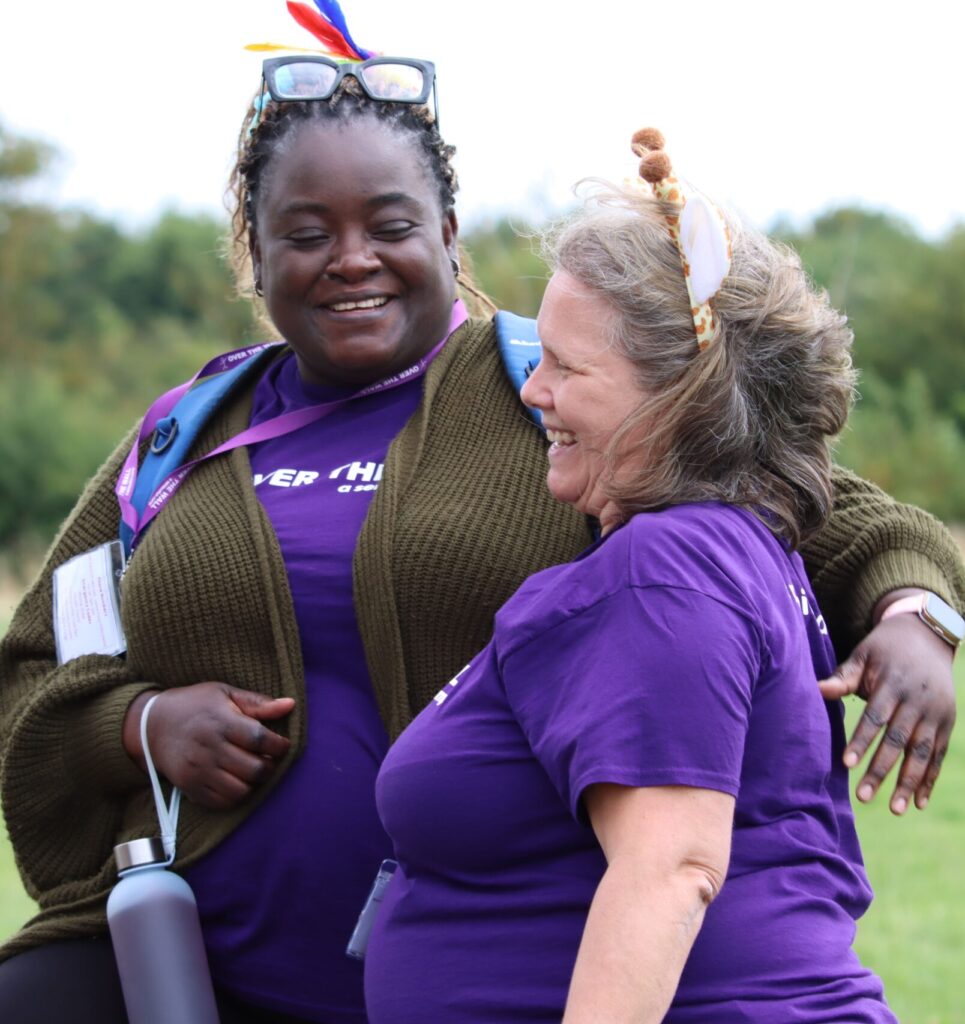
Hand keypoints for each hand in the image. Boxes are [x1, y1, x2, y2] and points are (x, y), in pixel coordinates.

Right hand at [123, 683, 294, 809]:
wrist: (151, 725)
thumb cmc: (194, 705)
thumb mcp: (224, 694)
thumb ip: (257, 703)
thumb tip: (290, 705)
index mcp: (221, 721)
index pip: (259, 739)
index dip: (279, 745)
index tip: (282, 744)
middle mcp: (209, 748)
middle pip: (254, 769)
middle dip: (270, 766)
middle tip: (268, 758)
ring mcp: (198, 770)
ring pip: (241, 790)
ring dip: (254, 782)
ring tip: (253, 769)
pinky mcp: (190, 787)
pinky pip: (222, 802)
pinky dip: (236, 795)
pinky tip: (237, 780)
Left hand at [818, 608, 955, 814]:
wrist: (927, 635)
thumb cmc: (883, 648)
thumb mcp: (863, 655)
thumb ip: (843, 676)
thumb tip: (815, 689)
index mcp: (893, 683)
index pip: (875, 717)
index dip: (861, 741)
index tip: (846, 763)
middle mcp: (918, 700)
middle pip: (898, 740)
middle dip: (881, 770)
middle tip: (863, 796)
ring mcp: (936, 713)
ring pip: (921, 753)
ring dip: (908, 782)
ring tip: (894, 810)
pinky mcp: (947, 723)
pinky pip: (938, 755)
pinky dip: (929, 779)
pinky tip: (917, 803)